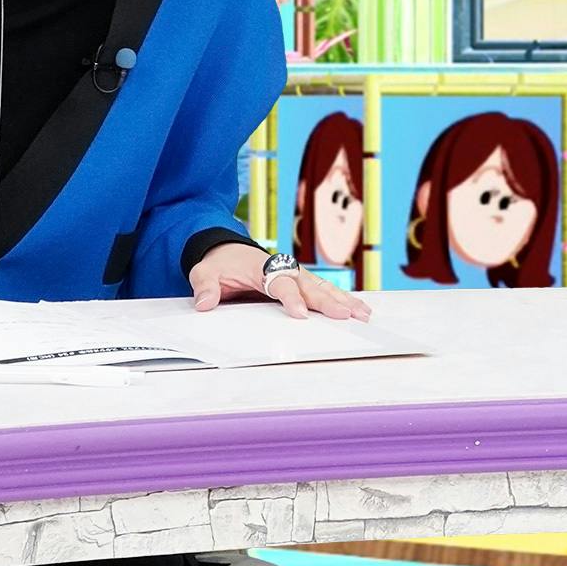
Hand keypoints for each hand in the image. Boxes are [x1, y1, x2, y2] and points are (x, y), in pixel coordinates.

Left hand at [189, 243, 369, 321]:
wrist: (227, 250)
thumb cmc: (219, 264)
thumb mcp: (204, 272)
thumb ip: (205, 286)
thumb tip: (204, 303)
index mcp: (262, 267)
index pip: (279, 283)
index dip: (290, 298)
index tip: (301, 314)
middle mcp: (283, 268)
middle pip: (308, 285)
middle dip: (327, 301)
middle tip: (344, 316)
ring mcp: (296, 274)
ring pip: (323, 286)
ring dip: (343, 300)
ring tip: (362, 314)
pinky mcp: (302, 281)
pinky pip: (325, 289)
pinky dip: (343, 298)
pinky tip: (361, 308)